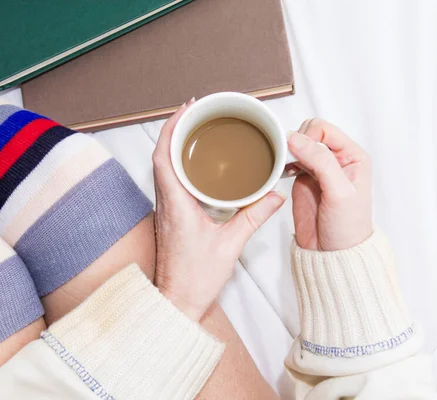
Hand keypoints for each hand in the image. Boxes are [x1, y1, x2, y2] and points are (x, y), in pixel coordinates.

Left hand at [153, 101, 285, 320]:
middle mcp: (165, 203)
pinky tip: (198, 164)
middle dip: (175, 128)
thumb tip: (275, 195)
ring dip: (176, 145)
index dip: (172, 128)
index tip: (187, 109)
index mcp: (175, 204)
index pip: (164, 156)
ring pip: (163, 167)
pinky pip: (170, 181)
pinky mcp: (171, 217)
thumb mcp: (231, 244)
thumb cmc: (195, 278)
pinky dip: (180, 164)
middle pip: (161, 155)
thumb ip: (254, 216)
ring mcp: (166, 210)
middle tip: (196, 112)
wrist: (176, 302)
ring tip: (196, 129)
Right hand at [287, 118, 372, 250]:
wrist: (332, 253)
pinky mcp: (302, 180)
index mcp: (352, 156)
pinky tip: (283, 172)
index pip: (324, 130)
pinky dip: (282, 162)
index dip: (308, 137)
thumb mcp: (339, 191)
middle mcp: (335, 159)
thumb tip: (296, 138)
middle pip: (309, 133)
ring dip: (288, 151)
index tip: (298, 152)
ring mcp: (317, 169)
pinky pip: (289, 161)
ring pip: (297, 145)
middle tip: (291, 160)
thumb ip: (320, 162)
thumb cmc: (347, 226)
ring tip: (286, 166)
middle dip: (297, 142)